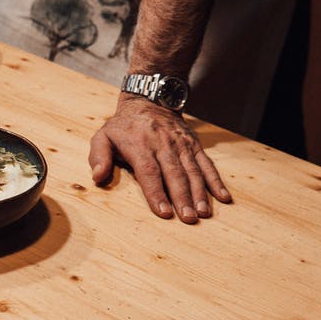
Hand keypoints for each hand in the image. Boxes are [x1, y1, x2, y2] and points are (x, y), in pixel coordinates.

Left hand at [88, 97, 231, 222]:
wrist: (149, 101)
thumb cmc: (123, 126)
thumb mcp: (103, 136)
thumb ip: (98, 156)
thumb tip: (97, 177)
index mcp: (140, 146)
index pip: (149, 172)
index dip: (157, 192)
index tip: (163, 212)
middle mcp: (164, 145)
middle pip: (175, 174)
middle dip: (182, 197)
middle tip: (188, 219)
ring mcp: (182, 145)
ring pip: (193, 170)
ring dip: (200, 193)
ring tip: (203, 213)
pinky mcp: (194, 145)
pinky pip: (207, 164)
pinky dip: (216, 181)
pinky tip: (223, 198)